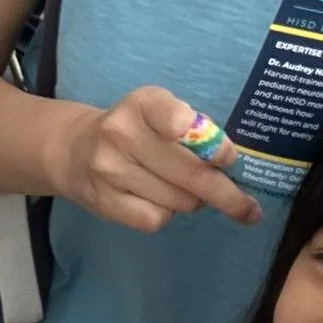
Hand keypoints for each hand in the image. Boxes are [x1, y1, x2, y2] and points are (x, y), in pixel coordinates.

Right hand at [51, 86, 261, 231]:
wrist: (73, 149)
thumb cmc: (136, 130)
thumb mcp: (160, 113)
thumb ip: (193, 131)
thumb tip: (227, 166)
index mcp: (143, 103)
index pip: (181, 123)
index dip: (213, 146)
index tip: (228, 160)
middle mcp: (121, 132)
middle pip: (190, 173)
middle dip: (227, 194)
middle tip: (249, 210)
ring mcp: (109, 169)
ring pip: (178, 201)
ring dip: (193, 202)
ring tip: (184, 192)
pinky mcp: (103, 201)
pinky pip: (154, 219)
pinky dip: (166, 215)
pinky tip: (159, 202)